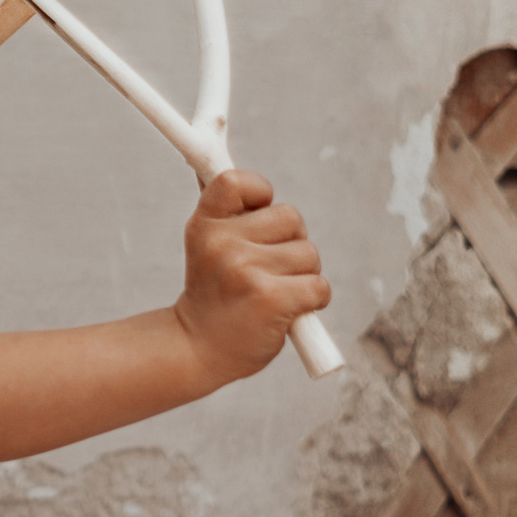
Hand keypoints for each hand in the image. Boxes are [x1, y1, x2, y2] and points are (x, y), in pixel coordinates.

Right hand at [173, 169, 328, 383]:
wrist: (198, 349)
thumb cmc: (215, 296)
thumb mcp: (207, 248)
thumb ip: (228, 214)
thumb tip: (232, 167)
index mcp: (205, 225)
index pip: (238, 181)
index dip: (260, 194)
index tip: (258, 217)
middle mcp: (222, 244)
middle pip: (291, 218)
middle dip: (291, 242)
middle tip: (267, 269)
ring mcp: (245, 270)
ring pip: (309, 254)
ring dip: (303, 275)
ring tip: (274, 293)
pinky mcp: (271, 299)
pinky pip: (318, 286)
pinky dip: (314, 299)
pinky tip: (290, 310)